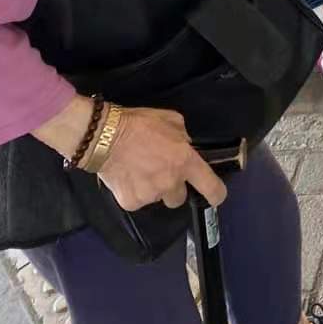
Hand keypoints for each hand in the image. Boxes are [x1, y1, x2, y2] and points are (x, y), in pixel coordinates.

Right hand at [97, 107, 225, 211]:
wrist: (106, 137)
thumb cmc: (141, 124)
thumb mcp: (172, 120)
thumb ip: (183, 137)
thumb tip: (184, 146)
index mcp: (185, 162)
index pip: (211, 187)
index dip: (216, 195)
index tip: (215, 197)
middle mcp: (171, 182)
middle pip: (179, 198)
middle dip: (173, 188)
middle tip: (160, 172)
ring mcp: (151, 195)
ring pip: (157, 198)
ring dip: (153, 188)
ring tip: (139, 170)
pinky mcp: (131, 203)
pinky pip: (138, 200)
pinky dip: (134, 192)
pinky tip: (126, 177)